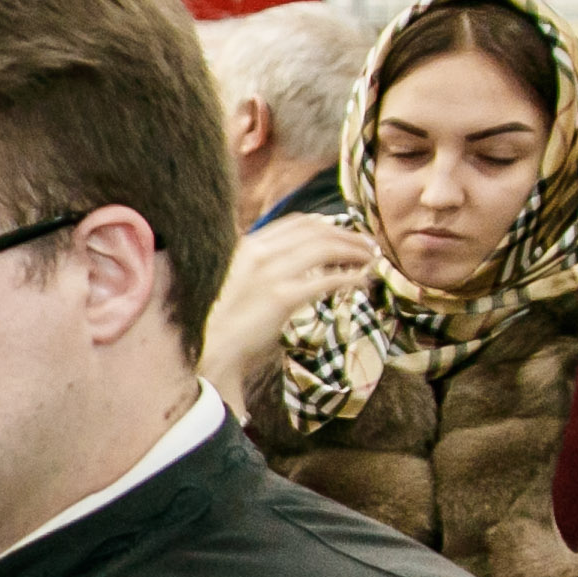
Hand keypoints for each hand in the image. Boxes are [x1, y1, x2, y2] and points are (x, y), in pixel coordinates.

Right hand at [196, 217, 374, 405]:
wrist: (206, 353)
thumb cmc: (216, 326)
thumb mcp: (230, 284)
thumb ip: (252, 269)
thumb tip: (281, 266)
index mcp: (244, 247)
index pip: (295, 223)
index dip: (326, 225)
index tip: (343, 232)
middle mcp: (257, 253)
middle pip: (315, 231)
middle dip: (347, 235)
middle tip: (367, 245)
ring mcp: (270, 274)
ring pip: (326, 249)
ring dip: (354, 251)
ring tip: (371, 260)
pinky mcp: (282, 298)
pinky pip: (328, 280)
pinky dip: (351, 278)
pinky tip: (362, 282)